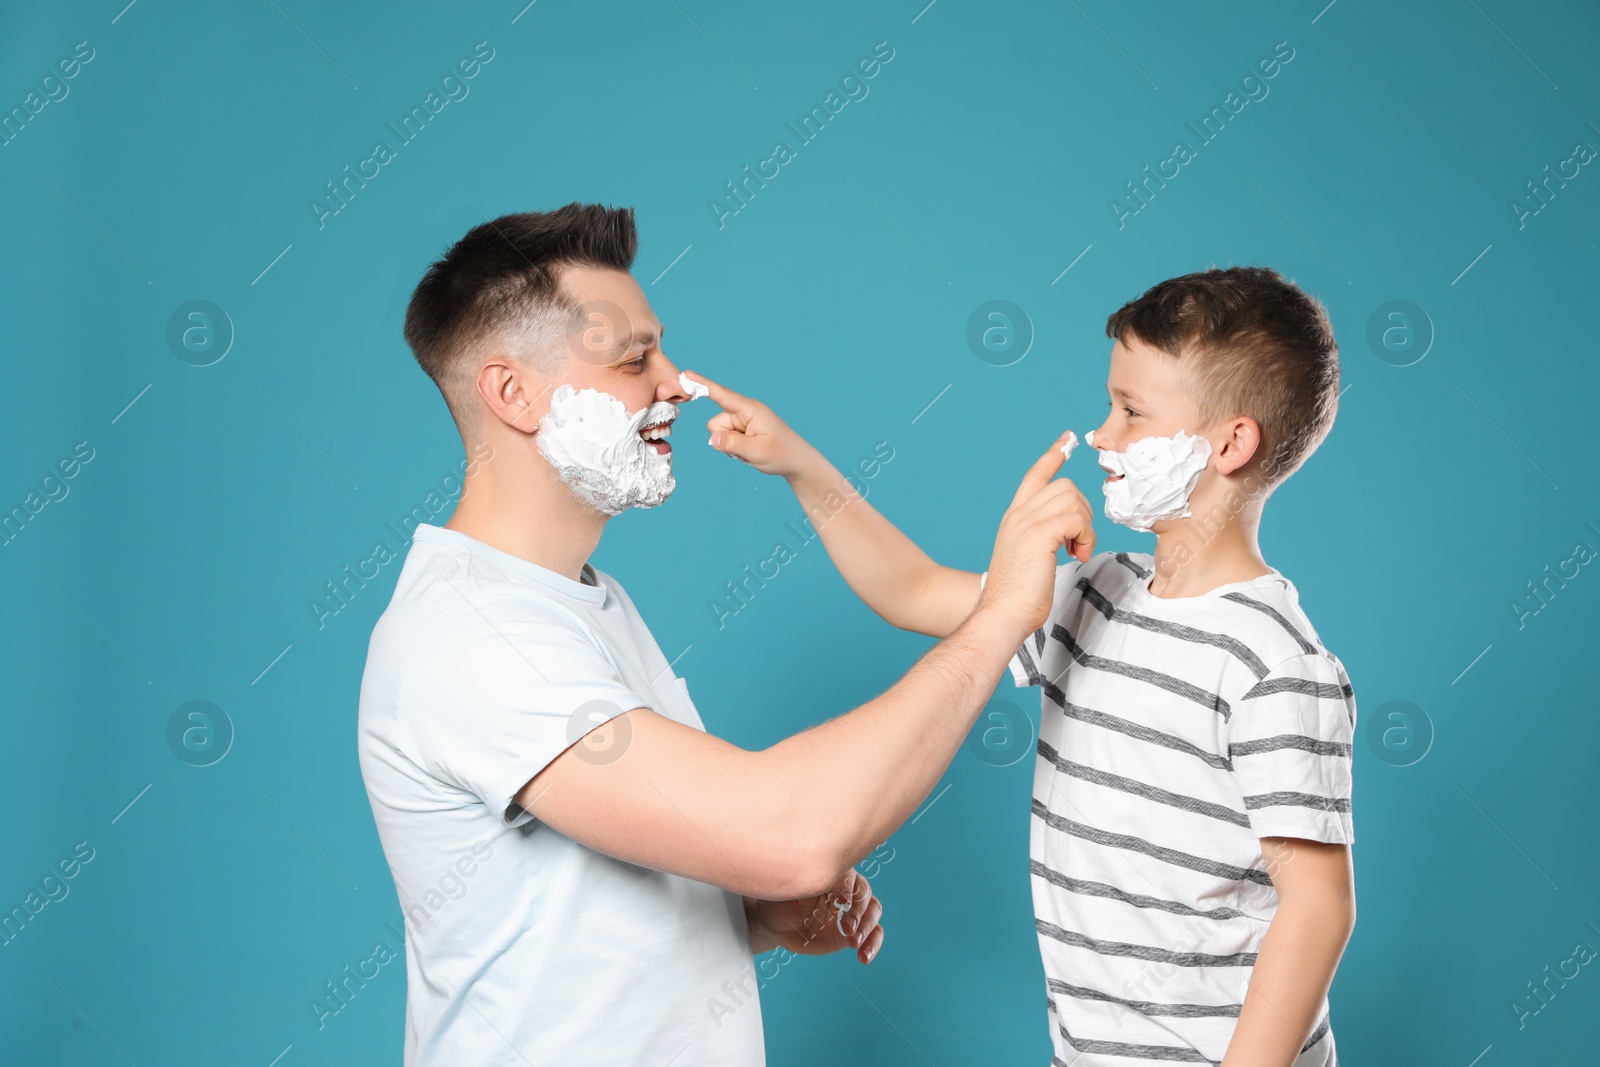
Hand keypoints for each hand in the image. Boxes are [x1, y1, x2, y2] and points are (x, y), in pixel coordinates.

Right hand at [685, 370, 823, 480]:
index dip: (703, 384)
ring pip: (719, 433)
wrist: (797, 462)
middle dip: (724, 439)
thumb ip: (732, 443)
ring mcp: (743, 422)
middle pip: (716, 423)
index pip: (722, 395)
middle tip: (746, 449)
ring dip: (730, 446)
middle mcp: (745, 412)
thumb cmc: (782, 453)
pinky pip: (725, 439)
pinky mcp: (742, 431)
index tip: (687, 375)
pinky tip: (749, 452)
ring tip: (750, 451)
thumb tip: (712, 439)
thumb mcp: (757, 451)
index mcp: (750, 409)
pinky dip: (734, 449)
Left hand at [744, 868, 883, 964]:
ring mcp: (852, 910)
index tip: (841, 901)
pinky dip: (873, 944)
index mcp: (831, 874)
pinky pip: (873, 934)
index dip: (847, 887)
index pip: (847, 875)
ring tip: (854, 942)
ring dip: (867, 927)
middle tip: (847, 927)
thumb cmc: (779, 900)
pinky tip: (864, 956)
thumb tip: (817, 880)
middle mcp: (845, 889)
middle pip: (864, 893)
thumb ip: (804, 883)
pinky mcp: (854, 931)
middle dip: (858, 911)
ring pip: (873, 911)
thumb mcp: (787, 889)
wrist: (774, 924)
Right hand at [977, 432, 1095, 634]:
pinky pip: (1076, 519)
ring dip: (1085, 527)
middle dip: (1082, 512)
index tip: (1067, 439)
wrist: (1002, 614)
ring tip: (1076, 551)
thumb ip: (1043, 537)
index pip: (1035, 476)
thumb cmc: (1017, 596)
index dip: (1053, 455)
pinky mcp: (1039, 534)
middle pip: (1065, 486)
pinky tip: (1076, 554)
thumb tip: (1069, 534)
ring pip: (1073, 500)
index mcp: (1014, 517)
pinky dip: (1085, 537)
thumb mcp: (1028, 557)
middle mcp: (1018, 514)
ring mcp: (1026, 522)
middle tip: (1078, 543)